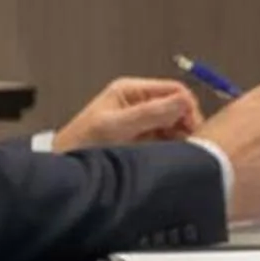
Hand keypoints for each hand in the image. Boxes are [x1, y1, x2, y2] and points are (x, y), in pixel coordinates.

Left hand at [55, 76, 198, 150]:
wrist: (65, 170)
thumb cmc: (81, 144)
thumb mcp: (116, 127)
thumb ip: (150, 113)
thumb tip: (183, 102)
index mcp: (130, 90)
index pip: (173, 90)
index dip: (187, 107)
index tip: (194, 128)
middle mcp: (137, 103)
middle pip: (176, 106)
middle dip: (186, 123)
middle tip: (193, 144)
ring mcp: (139, 122)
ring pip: (173, 124)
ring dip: (180, 137)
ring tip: (183, 153)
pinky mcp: (140, 140)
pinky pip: (165, 139)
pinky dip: (173, 147)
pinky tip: (173, 157)